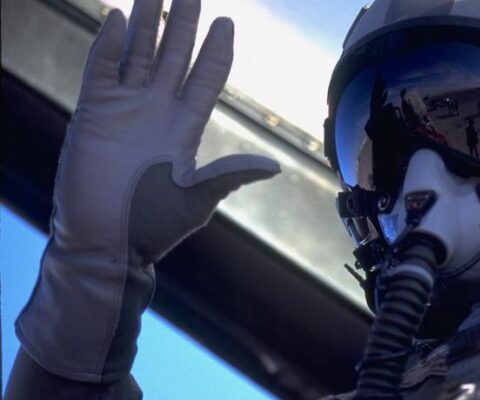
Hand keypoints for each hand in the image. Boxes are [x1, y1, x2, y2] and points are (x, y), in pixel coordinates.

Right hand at [16, 0, 279, 382]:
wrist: (106, 242)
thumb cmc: (155, 226)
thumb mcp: (197, 199)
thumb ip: (230, 174)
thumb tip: (273, 166)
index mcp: (186, 126)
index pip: (206, 77)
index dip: (217, 49)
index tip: (227, 22)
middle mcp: (158, 110)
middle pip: (174, 54)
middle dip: (182, 22)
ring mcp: (125, 109)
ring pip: (139, 53)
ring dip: (147, 22)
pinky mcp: (93, 113)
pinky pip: (102, 69)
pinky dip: (109, 45)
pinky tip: (119, 18)